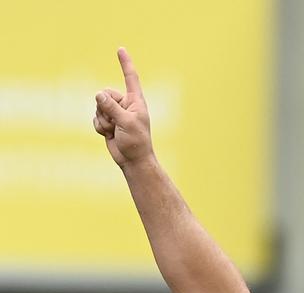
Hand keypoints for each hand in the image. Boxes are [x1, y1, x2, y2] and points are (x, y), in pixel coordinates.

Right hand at [93, 48, 152, 167]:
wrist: (132, 160)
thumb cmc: (136, 142)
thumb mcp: (125, 122)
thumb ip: (111, 107)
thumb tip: (97, 94)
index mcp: (135, 101)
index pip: (130, 77)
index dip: (125, 63)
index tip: (120, 49)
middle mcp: (125, 104)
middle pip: (105, 94)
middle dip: (105, 108)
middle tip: (115, 123)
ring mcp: (115, 113)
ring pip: (98, 107)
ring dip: (103, 120)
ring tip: (113, 130)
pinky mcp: (108, 123)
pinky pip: (95, 118)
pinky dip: (99, 127)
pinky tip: (108, 134)